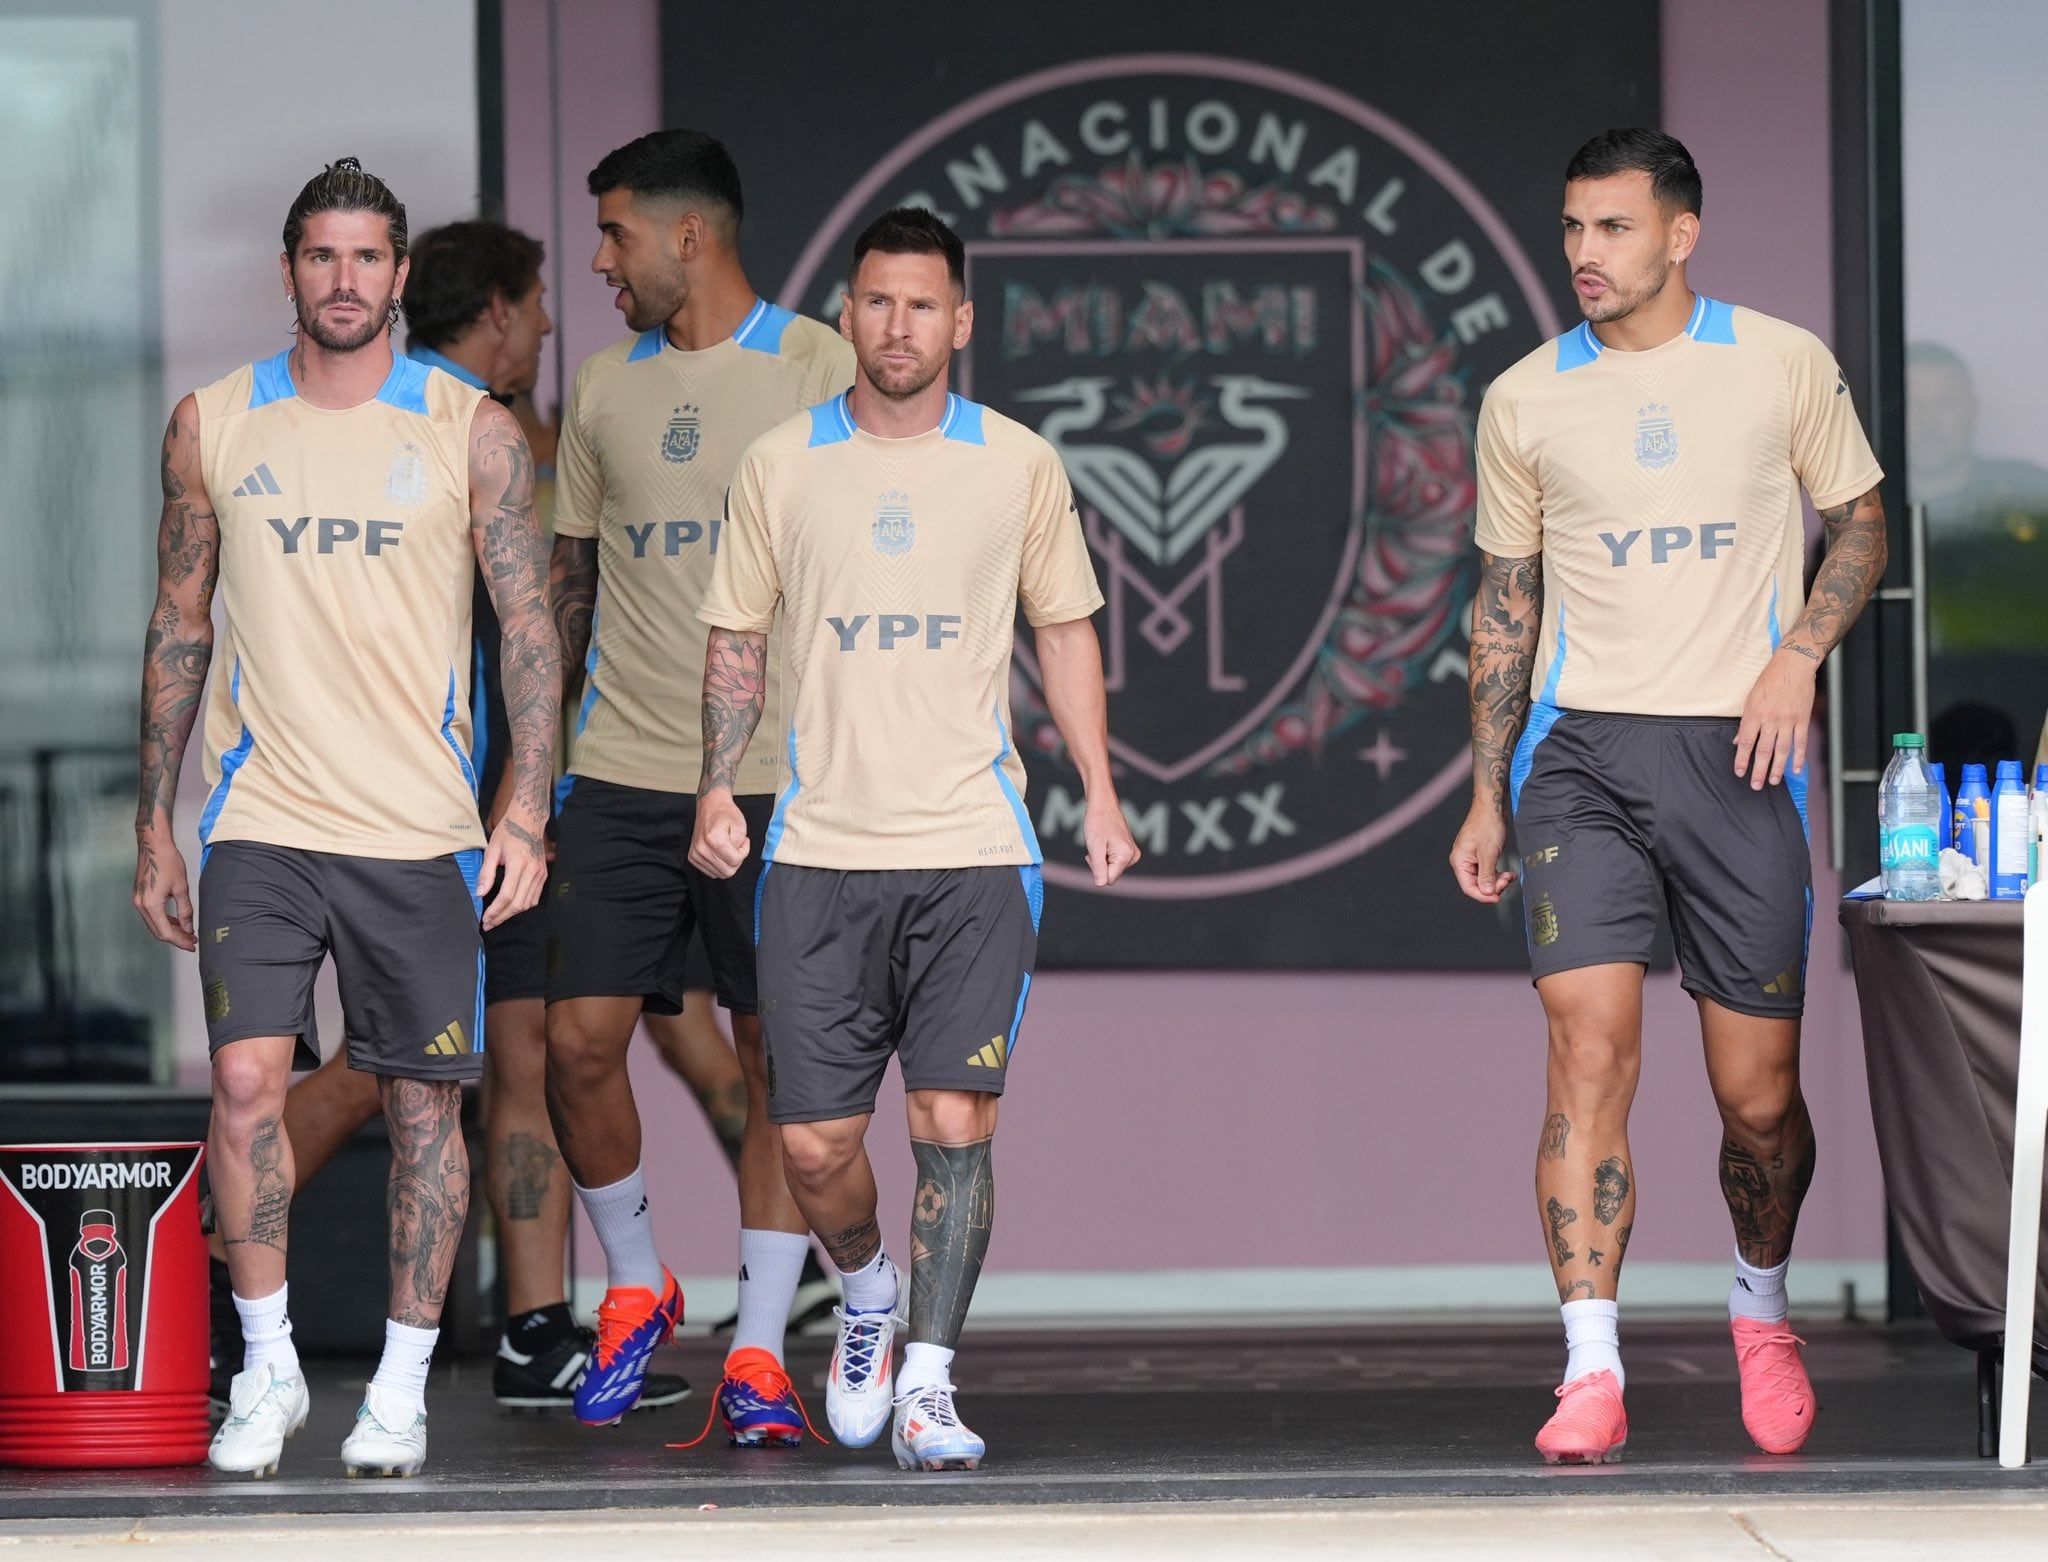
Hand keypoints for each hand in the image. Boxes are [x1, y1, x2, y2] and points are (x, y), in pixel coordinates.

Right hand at [133, 827, 196, 949]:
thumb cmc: (168, 862)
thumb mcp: (181, 888)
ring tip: (187, 933)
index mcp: (151, 905)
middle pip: (158, 931)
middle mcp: (141, 905)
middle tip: (192, 942)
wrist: (153, 845)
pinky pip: (152, 915)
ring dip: (170, 930)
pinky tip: (177, 922)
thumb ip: (185, 910)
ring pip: (154, 924)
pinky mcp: (140, 896)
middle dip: (176, 938)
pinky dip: (164, 920)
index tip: (193, 945)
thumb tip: (188, 928)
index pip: (165, 932)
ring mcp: (138, 901)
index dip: (180, 941)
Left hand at [479, 809, 546, 928]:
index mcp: (518, 863)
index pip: (507, 895)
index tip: (485, 918)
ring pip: (528, 903)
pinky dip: (523, 905)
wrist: (528, 820)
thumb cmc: (508, 832)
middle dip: (502, 916)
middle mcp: (532, 871)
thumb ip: (486, 873)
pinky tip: (511, 907)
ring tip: (498, 917)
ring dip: (512, 913)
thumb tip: (480, 893)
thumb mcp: (492, 849)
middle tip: (489, 923)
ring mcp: (540, 873)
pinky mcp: (544, 874)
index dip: (495, 910)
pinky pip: (534, 897)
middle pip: (518, 903)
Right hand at [690, 788, 749, 878]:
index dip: (743, 853)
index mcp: (713, 839)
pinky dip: (719, 865)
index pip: (735, 861)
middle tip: (737, 847)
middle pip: (727, 871)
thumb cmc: (725, 813)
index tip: (744, 843)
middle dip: (736, 860)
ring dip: (727, 863)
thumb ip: (740, 846)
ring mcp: (695, 854)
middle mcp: (701, 848)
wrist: (710, 806)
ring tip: (728, 848)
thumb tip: (736, 858)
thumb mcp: (740, 826)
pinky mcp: (693, 857)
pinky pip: (711, 872)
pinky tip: (720, 853)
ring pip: (719, 874)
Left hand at [1084, 795, 1140, 886]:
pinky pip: (1114, 862)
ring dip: (1102, 858)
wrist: (1103, 804)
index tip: (1094, 853)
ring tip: (1101, 842)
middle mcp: (1133, 856)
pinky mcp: (1129, 851)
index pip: (1108, 879)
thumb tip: (1101, 884)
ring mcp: (1133, 853)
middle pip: (1111, 874)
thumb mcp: (1094, 845)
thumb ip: (1098, 866)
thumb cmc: (1097, 822)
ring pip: (1112, 868)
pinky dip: (1106, 855)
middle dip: (1099, 864)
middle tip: (1096, 846)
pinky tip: (1105, 842)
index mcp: (1126, 856)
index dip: (1097, 869)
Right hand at [1449, 795, 1513, 903]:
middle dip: (1493, 886)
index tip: (1498, 898)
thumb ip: (1486, 875)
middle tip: (1507, 881)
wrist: (1492, 807)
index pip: (1469, 887)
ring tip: (1510, 875)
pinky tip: (1509, 873)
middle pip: (1477, 884)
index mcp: (1459, 861)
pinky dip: (1499, 874)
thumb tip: (1487, 893)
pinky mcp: (1480, 856)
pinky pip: (1488, 871)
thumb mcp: (1488, 853)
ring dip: (1498, 880)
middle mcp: (1463, 862)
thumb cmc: (1487, 826)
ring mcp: (1472, 859)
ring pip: (1484, 879)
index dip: (1483, 896)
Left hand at [1733, 648, 1817, 789]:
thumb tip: (1738, 742)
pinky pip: (1800, 742)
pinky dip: (1799, 757)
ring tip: (1773, 781)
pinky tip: (1797, 769)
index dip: (1742, 760)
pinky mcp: (1802, 719)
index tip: (1740, 772)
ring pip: (1782, 750)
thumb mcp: (1750, 699)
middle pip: (1763, 750)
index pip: (1746, 743)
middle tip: (1756, 785)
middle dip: (1758, 770)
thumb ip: (1745, 722)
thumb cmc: (1769, 681)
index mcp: (1754, 715)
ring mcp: (1788, 721)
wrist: (1793, 666)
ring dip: (1777, 768)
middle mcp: (1770, 720)